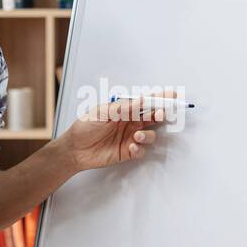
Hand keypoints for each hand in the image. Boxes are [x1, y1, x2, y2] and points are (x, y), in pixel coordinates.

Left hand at [60, 90, 175, 171]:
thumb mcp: (100, 112)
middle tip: (159, 114)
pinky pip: (141, 151)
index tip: (172, 95)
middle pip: (152, 118)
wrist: (74, 148)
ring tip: (137, 136)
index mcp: (124, 110)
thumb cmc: (85, 127)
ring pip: (150, 135)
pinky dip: (139, 148)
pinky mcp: (127, 152)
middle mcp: (130, 123)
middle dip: (159, 115)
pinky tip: (131, 146)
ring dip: (148, 135)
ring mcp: (130, 137)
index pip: (145, 102)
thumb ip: (121, 108)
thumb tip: (140, 100)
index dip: (159, 98)